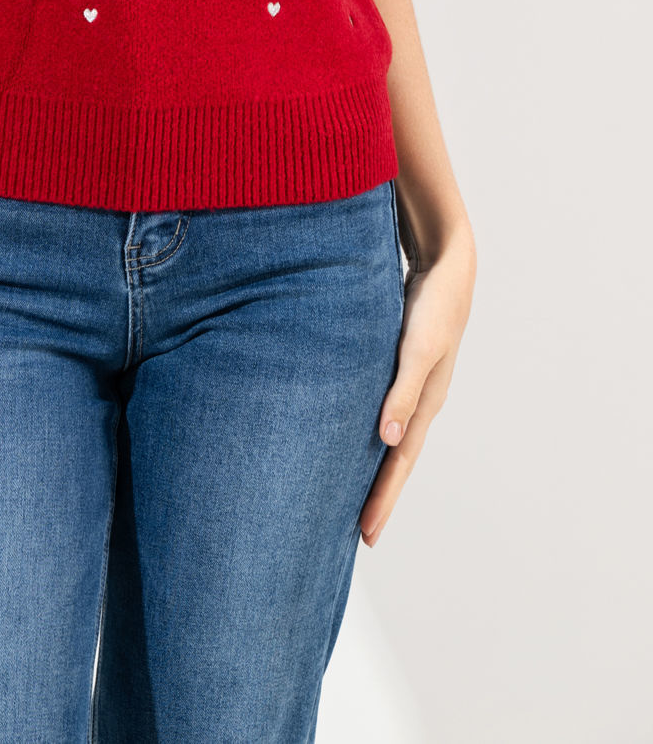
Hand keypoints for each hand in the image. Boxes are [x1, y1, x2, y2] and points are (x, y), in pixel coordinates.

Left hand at [360, 225, 475, 547]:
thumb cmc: (432, 304)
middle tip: (358, 535)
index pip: (399, 464)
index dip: (382, 499)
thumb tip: (387, 441)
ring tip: (352, 494)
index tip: (365, 536)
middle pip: (396, 459)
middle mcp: (419, 401)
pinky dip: (369, 430)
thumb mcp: (417, 348)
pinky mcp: (400, 365)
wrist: (447, 264)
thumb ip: (402, 391)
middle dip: (378, 495)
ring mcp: (411, 384)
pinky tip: (355, 434)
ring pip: (389, 436)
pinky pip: (383, 409)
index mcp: (426, 404)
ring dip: (373, 466)